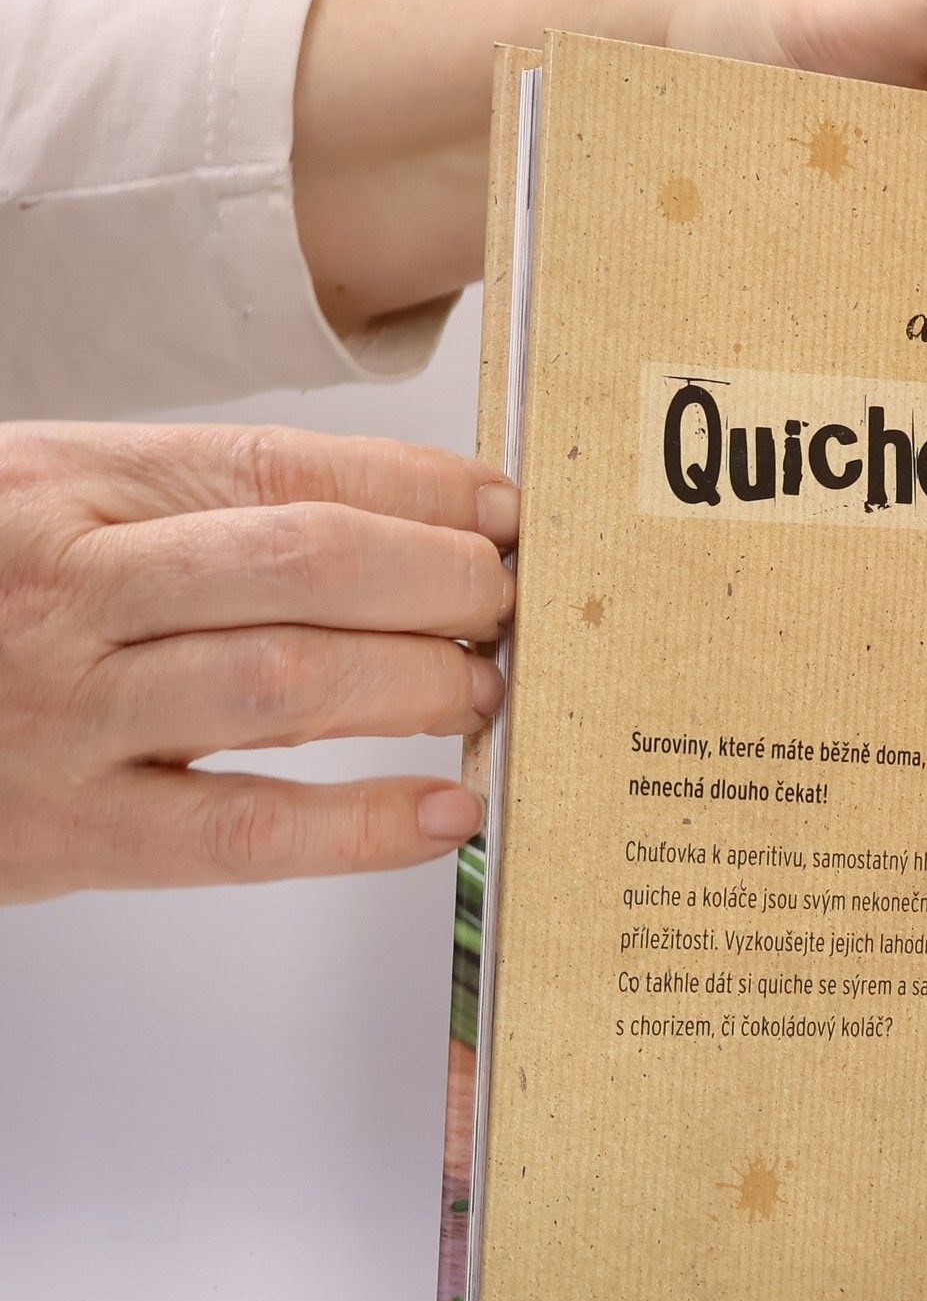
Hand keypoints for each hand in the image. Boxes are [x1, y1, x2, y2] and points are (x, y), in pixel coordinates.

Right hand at [0, 422, 515, 902]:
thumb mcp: (47, 506)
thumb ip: (191, 511)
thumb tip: (394, 524)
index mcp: (70, 486)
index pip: (286, 468)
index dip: (422, 490)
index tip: (505, 515)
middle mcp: (70, 587)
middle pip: (308, 564)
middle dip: (442, 582)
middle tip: (506, 607)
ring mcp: (67, 712)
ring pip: (289, 685)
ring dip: (417, 684)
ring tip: (481, 688)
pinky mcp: (70, 832)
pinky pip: (245, 831)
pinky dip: (364, 826)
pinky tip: (445, 814)